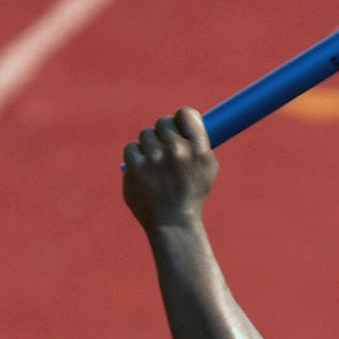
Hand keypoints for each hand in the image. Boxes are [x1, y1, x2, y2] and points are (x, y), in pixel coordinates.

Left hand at [123, 107, 217, 229]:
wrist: (173, 224)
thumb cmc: (191, 196)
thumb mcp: (206, 170)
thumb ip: (199, 145)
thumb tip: (190, 120)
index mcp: (199, 150)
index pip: (186, 113)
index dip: (181, 118)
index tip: (179, 127)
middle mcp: (178, 151)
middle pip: (163, 122)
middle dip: (163, 134)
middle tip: (165, 151)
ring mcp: (155, 158)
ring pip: (146, 135)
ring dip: (149, 148)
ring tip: (156, 168)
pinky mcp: (135, 166)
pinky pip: (131, 148)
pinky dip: (135, 159)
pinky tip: (144, 174)